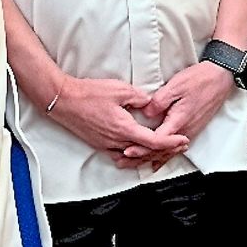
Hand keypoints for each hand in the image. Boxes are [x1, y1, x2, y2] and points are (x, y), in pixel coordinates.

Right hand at [49, 75, 189, 166]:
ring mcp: (107, 145)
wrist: (63, 100)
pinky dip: (133, 156)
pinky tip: (137, 151)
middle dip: (166, 149)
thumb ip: (139, 98)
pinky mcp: (99, 145)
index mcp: (124, 128)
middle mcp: (116, 141)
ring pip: (134, 157)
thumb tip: (150, 104)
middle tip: (180, 145)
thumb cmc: (89, 94)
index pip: (153, 141)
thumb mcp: (120, 89)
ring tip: (162, 149)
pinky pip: (120, 157)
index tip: (183, 140)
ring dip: (150, 154)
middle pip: (146, 152)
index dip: (171, 142)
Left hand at [135, 61, 233, 158]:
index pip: (157, 141)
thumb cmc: (199, 80)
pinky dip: (164, 156)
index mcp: (179, 121)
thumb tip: (146, 114)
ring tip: (135, 162)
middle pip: (162, 150)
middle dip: (142, 157)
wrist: (220, 77)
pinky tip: (157, 162)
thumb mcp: (175, 86)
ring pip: (169, 152)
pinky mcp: (193, 128)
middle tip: (124, 160)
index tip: (127, 150)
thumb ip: (159, 101)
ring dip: (151, 158)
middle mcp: (185, 130)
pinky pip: (176, 148)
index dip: (141, 147)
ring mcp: (190, 131)